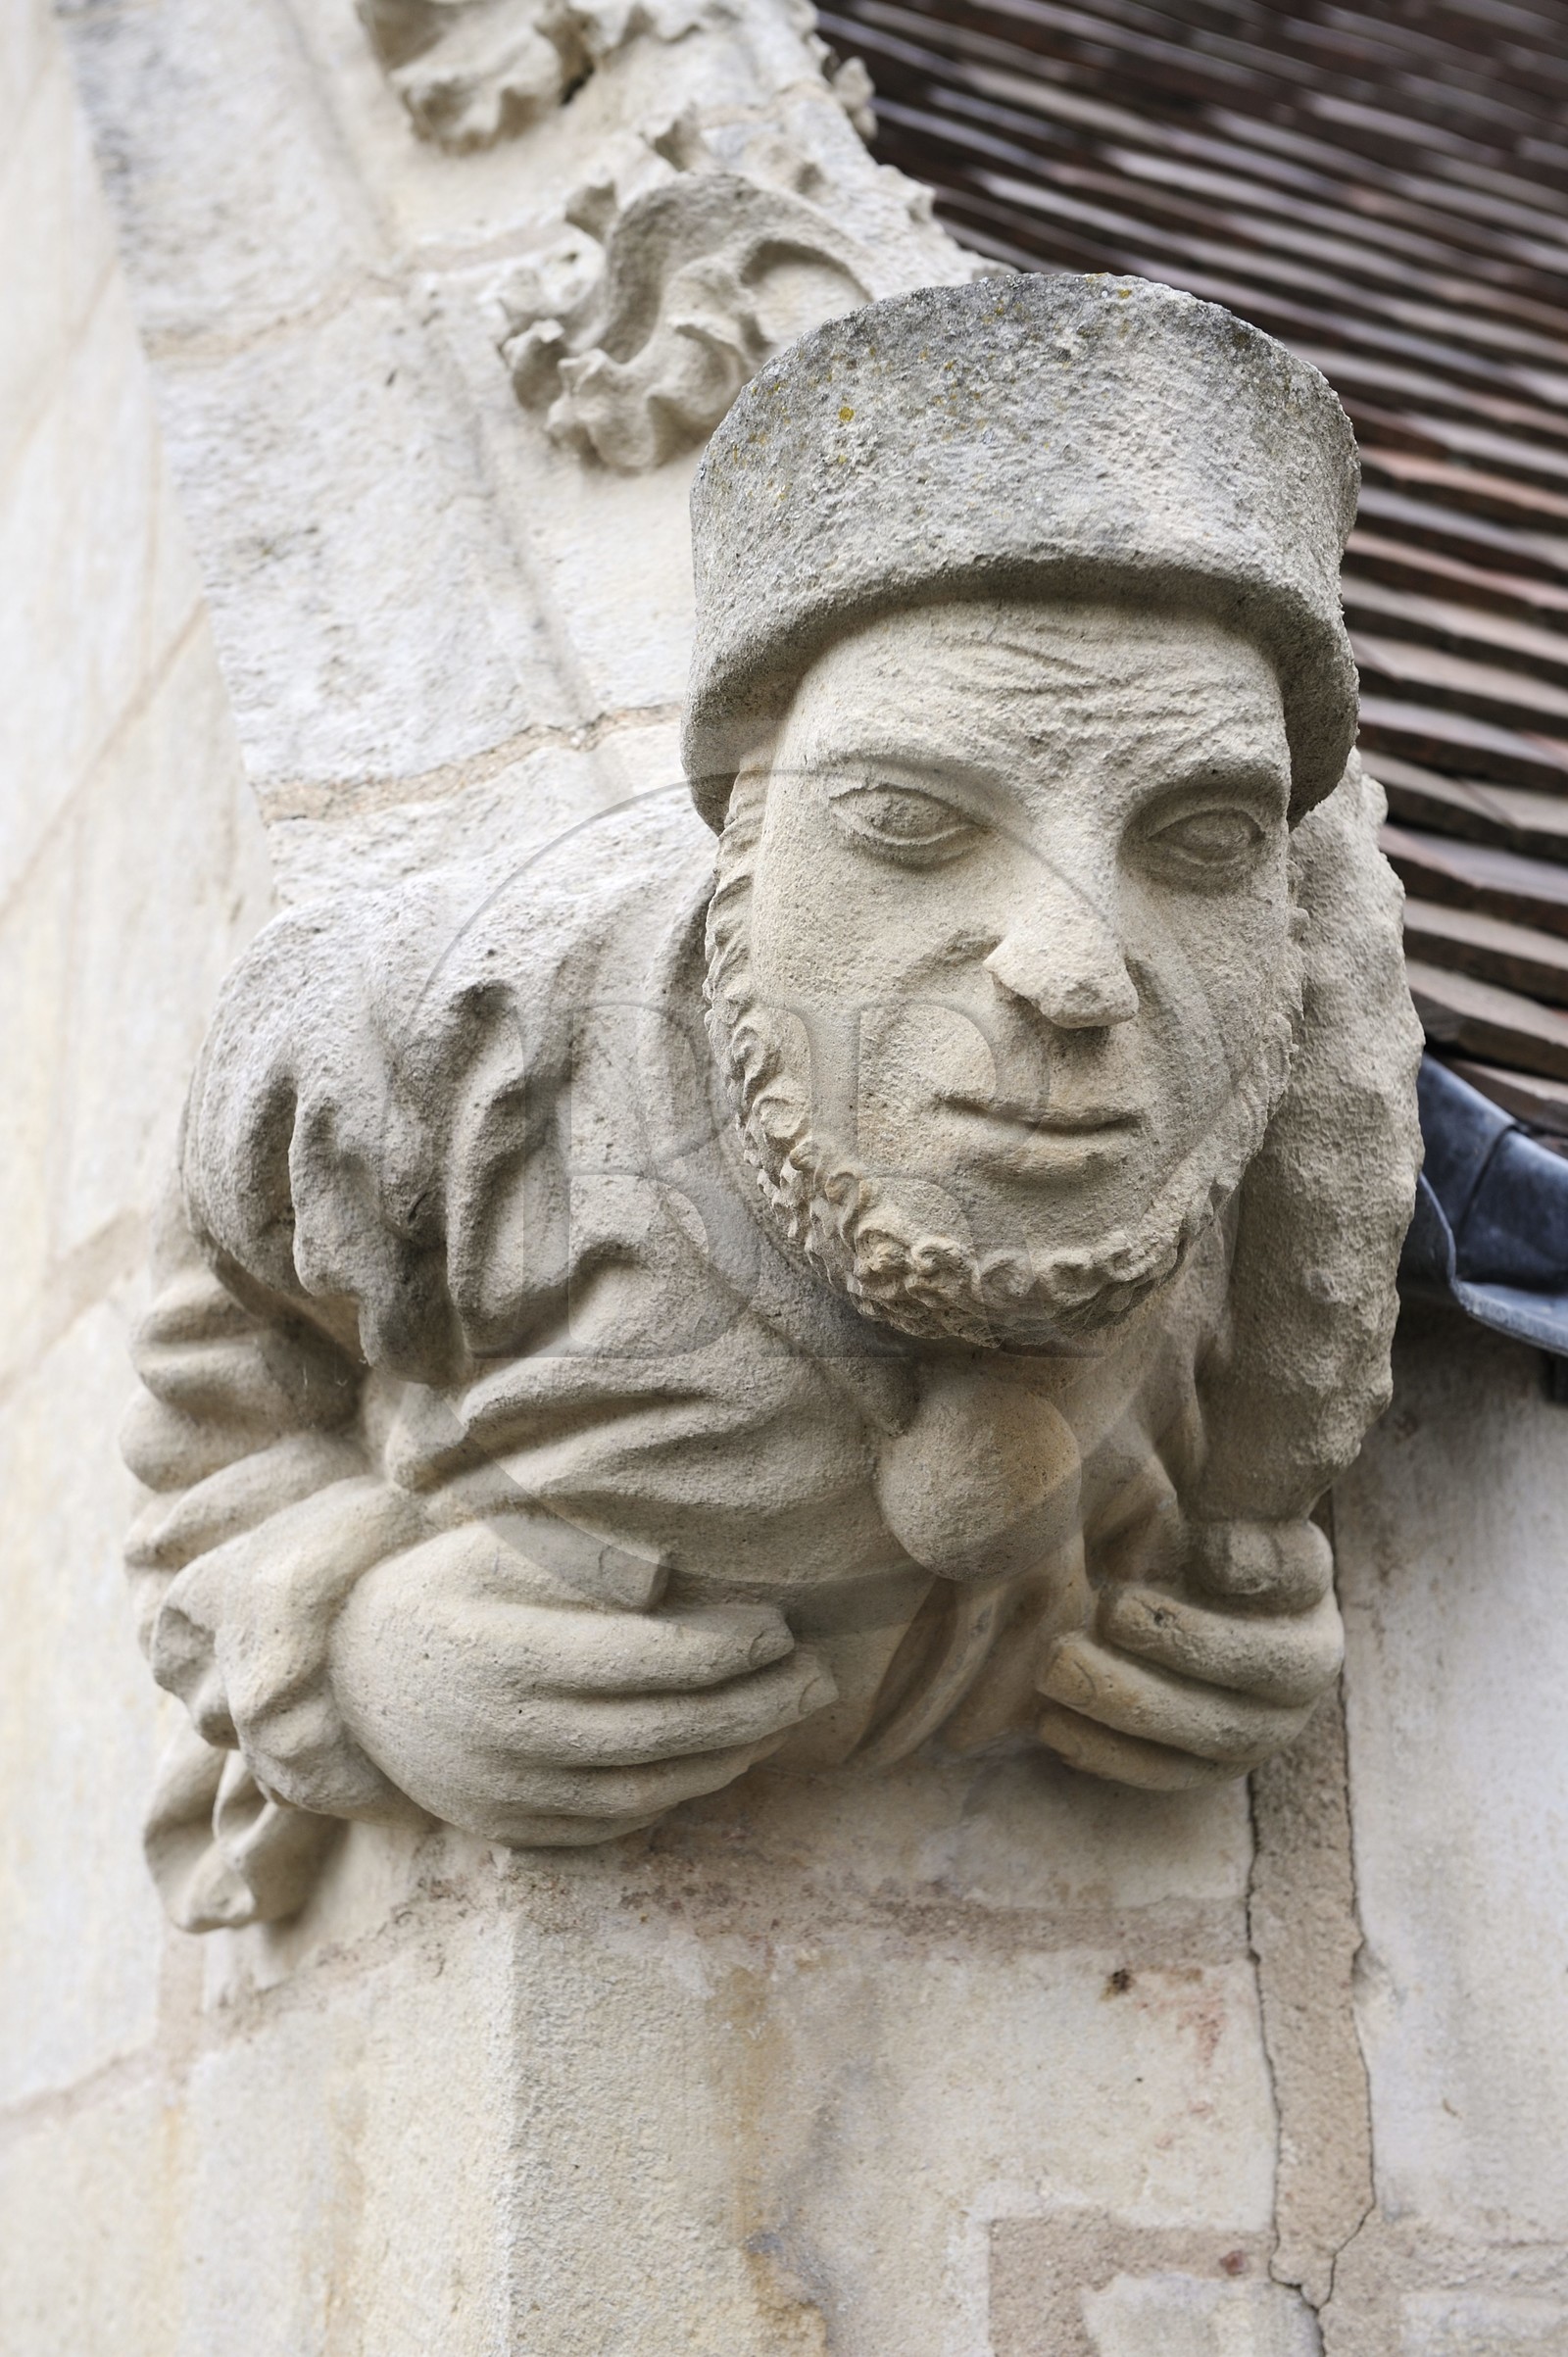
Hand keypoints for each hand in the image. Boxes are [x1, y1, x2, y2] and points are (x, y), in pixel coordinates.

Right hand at [329, 1525, 836, 1843]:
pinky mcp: (511, 1830)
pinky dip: (676, 1796)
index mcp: (504, 1655)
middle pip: (656, 1732)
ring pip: (642, 1789)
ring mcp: (506, 1795)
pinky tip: (724, 1758)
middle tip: (819, 1677)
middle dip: (751, 1707)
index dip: (721, 1648)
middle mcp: (505, 1736)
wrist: (350, 1674)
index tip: (780, 1626)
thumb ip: (584, 1557)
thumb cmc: (449, 1586)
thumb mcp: (501, 1543)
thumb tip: (670, 1578)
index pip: (639, 1662)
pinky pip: (609, 1825)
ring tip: (785, 1715)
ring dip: (727, 1756)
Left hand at [1035, 1518, 1341, 1789]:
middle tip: (1058, 1656)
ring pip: (1181, 1757)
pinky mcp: (1202, 1765)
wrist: (1221, 1571)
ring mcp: (1246, 1745)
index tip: (1113, 1599)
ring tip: (1049, 1685)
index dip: (1183, 1636)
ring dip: (1109, 1724)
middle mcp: (1289, 1710)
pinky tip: (1049, 1725)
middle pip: (1214, 1719)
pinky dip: (1102, 1755)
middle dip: (1131, 1689)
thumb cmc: (1229, 1531)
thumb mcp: (1247, 1522)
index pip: (1254, 1655)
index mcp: (1311, 1645)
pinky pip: (1152, 1774)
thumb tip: (1216, 1560)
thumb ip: (1241, 1539)